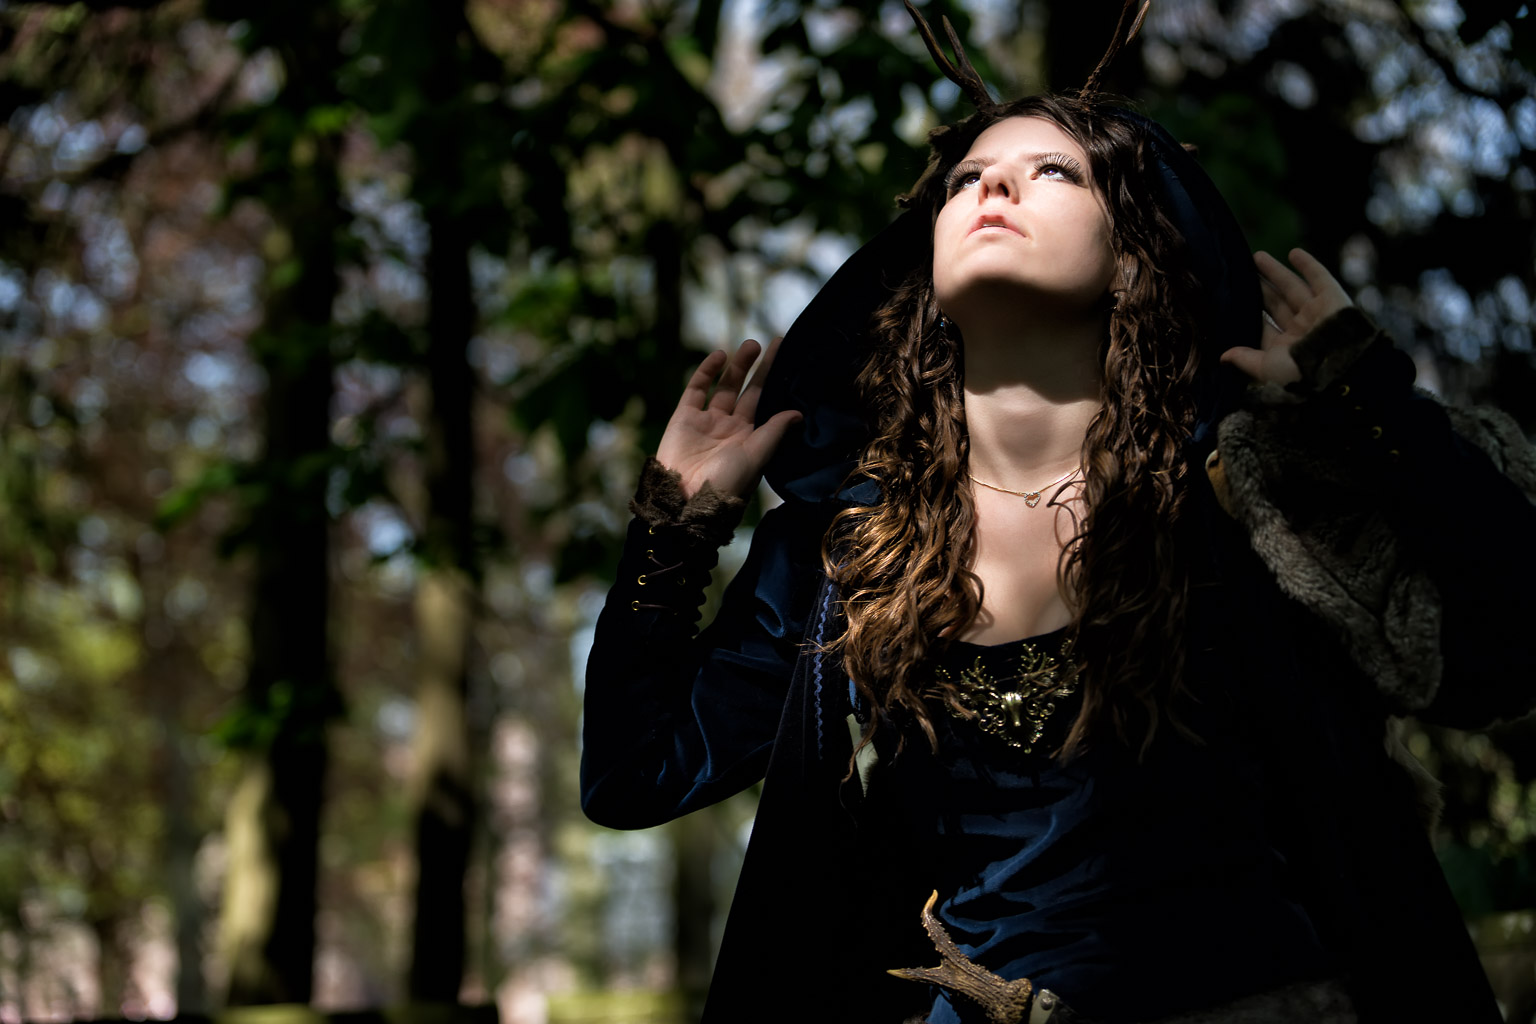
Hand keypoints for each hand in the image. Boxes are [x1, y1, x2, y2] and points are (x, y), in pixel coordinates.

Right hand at [656, 338, 802, 499]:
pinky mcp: (684, 417)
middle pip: (746, 390)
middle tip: (771, 343)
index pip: (764, 401)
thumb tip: (798, 413)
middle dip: (757, 368)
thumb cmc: (727, 482)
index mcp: (749, 436)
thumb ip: (774, 432)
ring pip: (724, 386)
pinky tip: (720, 356)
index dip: (774, 379)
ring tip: (751, 345)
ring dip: (737, 365)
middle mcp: (729, 426)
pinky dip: (707, 371)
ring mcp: (706, 420)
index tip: (787, 356)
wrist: (687, 498)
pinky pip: (696, 389)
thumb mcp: (756, 455)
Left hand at [1220, 248, 1352, 385]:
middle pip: (1275, 302)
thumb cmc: (1299, 372)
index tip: (1231, 300)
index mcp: (1286, 347)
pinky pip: (1320, 277)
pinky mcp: (1333, 298)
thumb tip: (1222, 357)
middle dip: (1260, 288)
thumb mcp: (1265, 368)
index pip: (1264, 326)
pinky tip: (1294, 252)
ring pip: (1292, 287)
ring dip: (1276, 271)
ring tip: (1257, 256)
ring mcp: (1317, 312)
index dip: (1250, 313)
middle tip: (1243, 272)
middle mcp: (1301, 328)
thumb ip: (1245, 359)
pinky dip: (1308, 265)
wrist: (1337, 364)